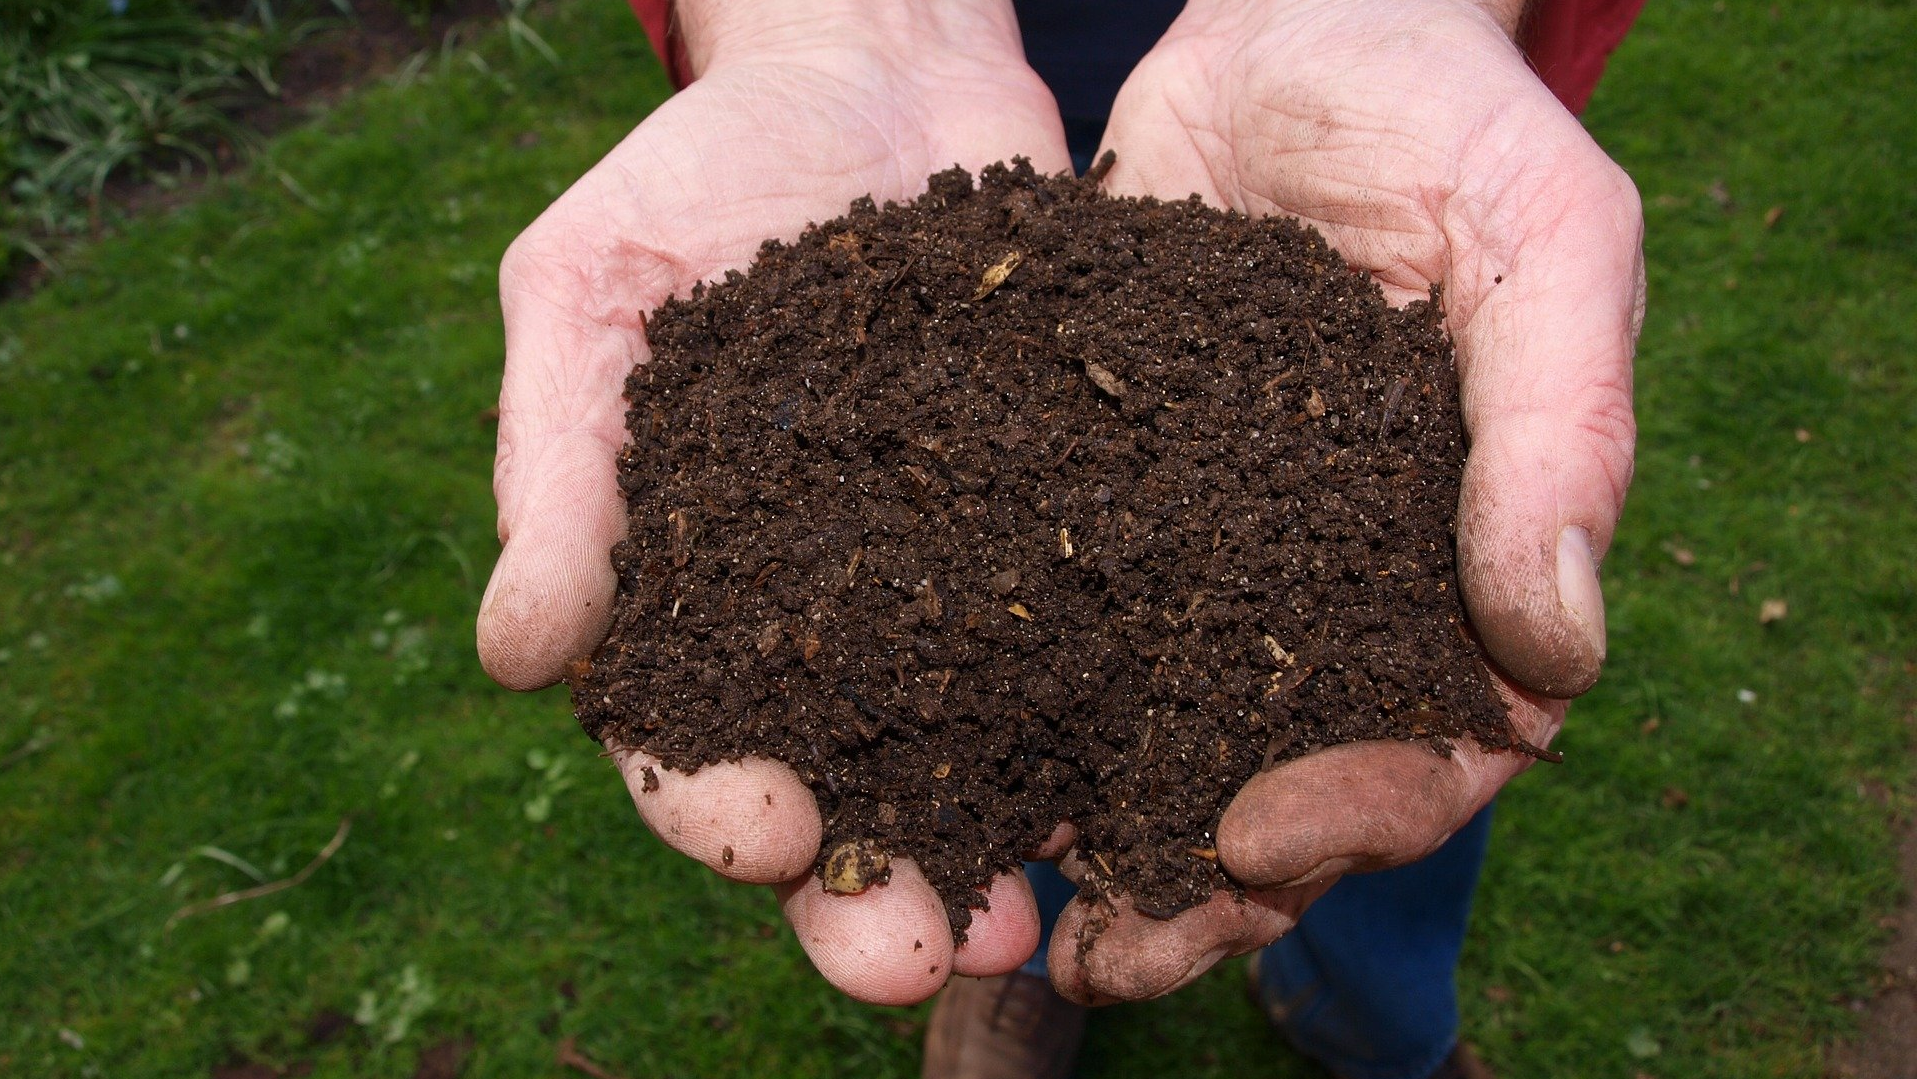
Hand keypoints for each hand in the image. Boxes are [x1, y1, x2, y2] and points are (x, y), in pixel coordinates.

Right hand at [476, 0, 1072, 1004]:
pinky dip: (1117, 721)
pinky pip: (1093, 642)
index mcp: (691, 592)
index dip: (714, 804)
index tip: (764, 834)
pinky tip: (1155, 780)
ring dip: (999, 850)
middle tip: (914, 960)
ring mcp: (953, 584)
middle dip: (869, 890)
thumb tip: (517, 658)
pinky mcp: (1063, 531)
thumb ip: (557, 469)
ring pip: (973, 755)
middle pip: (840, 790)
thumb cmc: (699, 178)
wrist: (875, 74)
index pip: (684, 738)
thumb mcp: (591, 292)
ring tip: (1039, 925)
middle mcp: (826, 621)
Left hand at [1044, 0, 1642, 1002]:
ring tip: (1000, 914)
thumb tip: (1558, 651)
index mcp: (1455, 562)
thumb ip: (1561, 430)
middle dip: (1202, 884)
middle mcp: (1325, 587)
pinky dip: (997, 707)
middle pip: (1280, 784)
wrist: (1289, 23)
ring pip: (1154, 737)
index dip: (1364, 813)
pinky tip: (924, 764)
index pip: (1439, 744)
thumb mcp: (1542, 239)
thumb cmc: (1444, 118)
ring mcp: (1205, 555)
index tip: (1260, 838)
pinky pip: (1047, 627)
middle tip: (1106, 955)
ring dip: (1087, 837)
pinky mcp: (1090, 501)